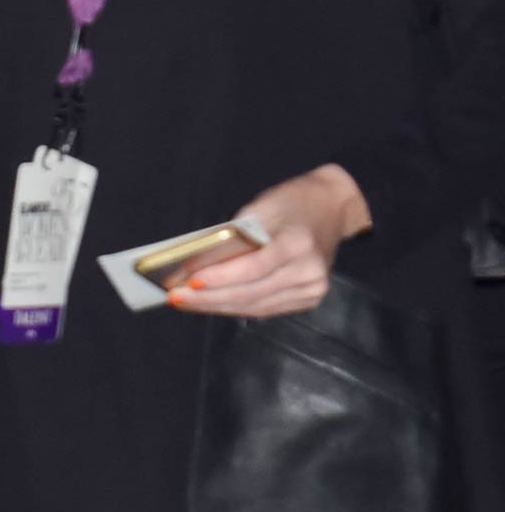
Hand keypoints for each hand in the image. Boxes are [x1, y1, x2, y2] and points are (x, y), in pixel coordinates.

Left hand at [170, 164, 370, 321]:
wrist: (335, 207)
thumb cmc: (294, 202)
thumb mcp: (263, 205)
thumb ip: (236, 234)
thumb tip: (199, 262)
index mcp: (299, 242)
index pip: (254, 267)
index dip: (220, 277)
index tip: (189, 280)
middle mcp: (309, 271)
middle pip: (250, 292)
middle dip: (208, 297)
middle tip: (175, 297)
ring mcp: (311, 289)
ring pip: (254, 306)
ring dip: (216, 306)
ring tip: (185, 302)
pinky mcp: (308, 300)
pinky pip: (264, 309)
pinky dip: (234, 306)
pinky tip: (210, 303)